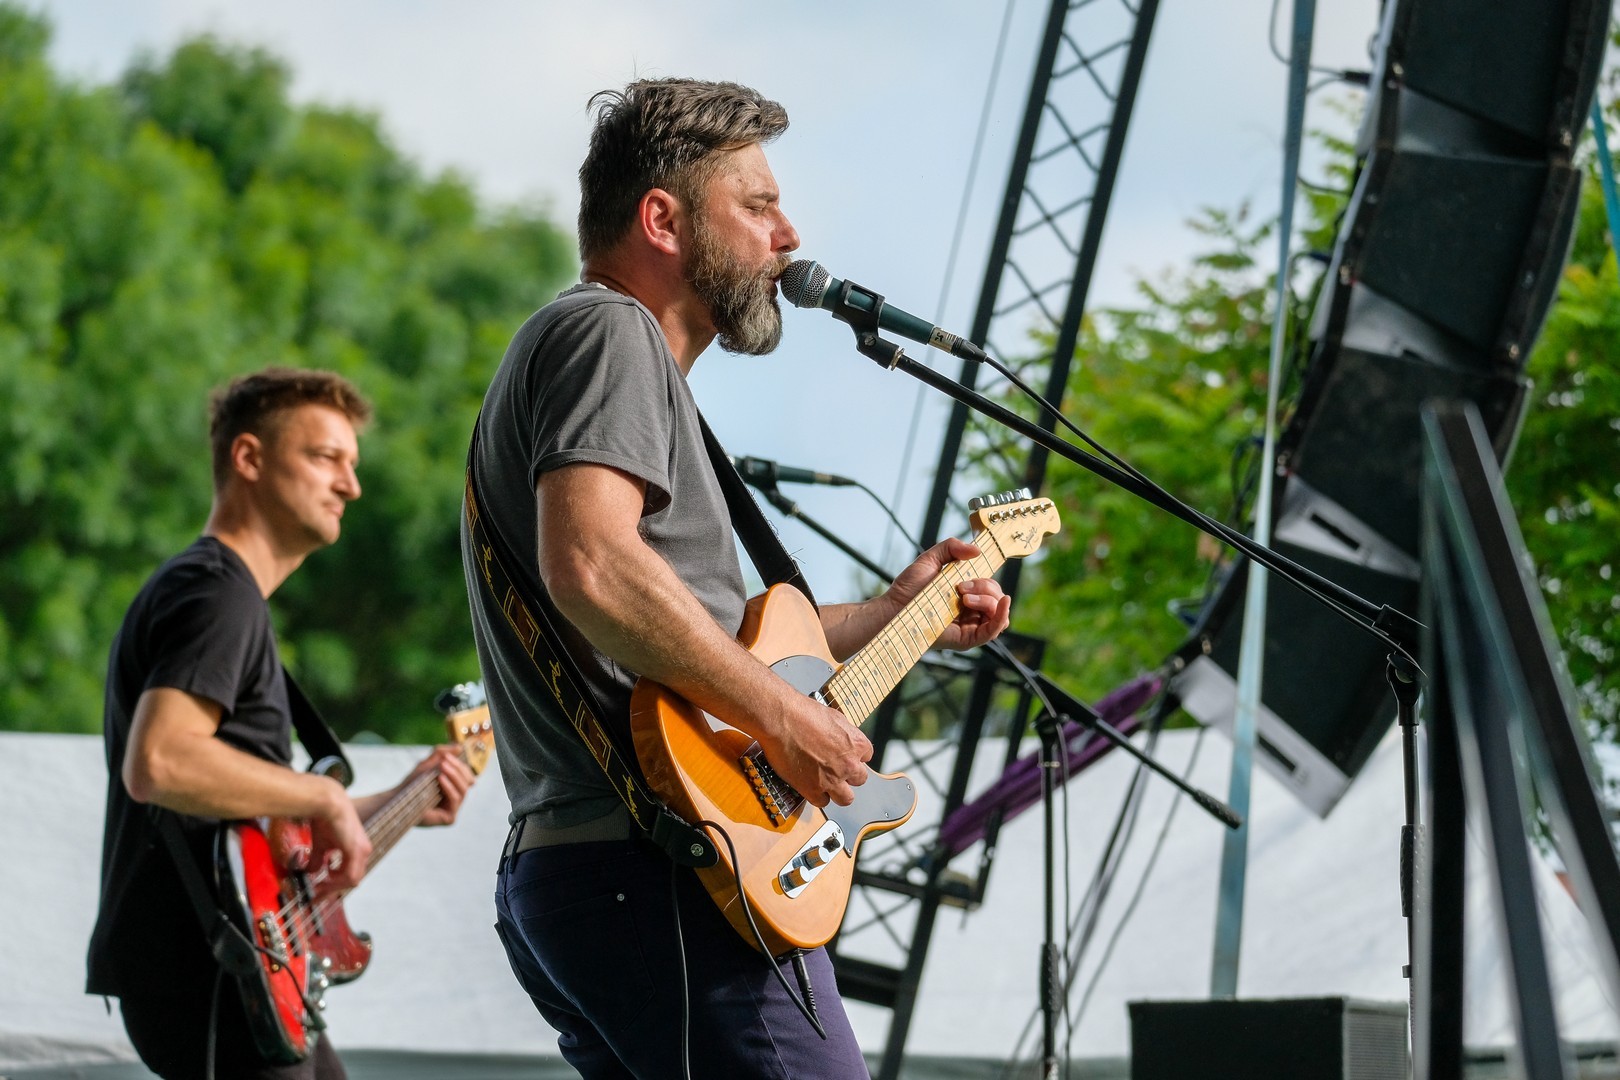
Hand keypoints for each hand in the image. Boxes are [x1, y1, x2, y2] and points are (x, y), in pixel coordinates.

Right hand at [310, 778, 370, 894]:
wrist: (327, 803)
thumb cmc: (325, 819)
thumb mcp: (321, 845)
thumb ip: (319, 860)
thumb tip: (312, 872)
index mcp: (358, 849)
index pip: (350, 874)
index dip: (335, 886)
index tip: (319, 892)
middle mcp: (364, 851)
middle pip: (352, 880)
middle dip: (333, 890)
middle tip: (317, 896)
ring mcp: (362, 851)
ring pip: (351, 880)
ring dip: (333, 886)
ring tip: (318, 887)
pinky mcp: (356, 850)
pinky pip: (349, 875)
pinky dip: (336, 881)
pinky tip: (325, 877)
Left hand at [413, 745, 474, 826]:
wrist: (397, 800)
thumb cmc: (412, 784)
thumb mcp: (427, 764)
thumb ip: (441, 754)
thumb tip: (459, 747)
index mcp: (454, 788)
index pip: (466, 775)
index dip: (459, 764)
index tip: (447, 755)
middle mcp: (456, 799)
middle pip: (467, 781)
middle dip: (457, 768)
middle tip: (444, 761)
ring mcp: (454, 810)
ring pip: (464, 789)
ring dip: (454, 775)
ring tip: (442, 767)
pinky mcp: (450, 819)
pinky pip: (455, 799)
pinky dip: (449, 787)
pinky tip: (440, 778)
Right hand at [756, 694, 872, 808]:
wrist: (781, 719)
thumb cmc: (803, 713)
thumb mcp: (834, 716)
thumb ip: (844, 733)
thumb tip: (844, 740)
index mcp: (856, 744)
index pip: (866, 757)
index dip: (853, 756)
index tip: (844, 756)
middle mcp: (848, 764)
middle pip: (859, 779)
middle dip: (848, 775)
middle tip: (836, 770)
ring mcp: (832, 779)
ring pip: (846, 798)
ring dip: (838, 792)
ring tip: (827, 784)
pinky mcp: (812, 789)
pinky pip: (822, 802)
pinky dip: (817, 796)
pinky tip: (811, 787)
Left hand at [889, 537, 1011, 651]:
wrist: (894, 606)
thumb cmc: (909, 587)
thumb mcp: (931, 559)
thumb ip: (952, 547)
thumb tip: (977, 551)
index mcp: (965, 594)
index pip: (991, 588)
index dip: (987, 580)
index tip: (975, 570)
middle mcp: (970, 611)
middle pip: (996, 598)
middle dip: (985, 587)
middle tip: (961, 587)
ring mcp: (969, 626)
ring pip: (998, 613)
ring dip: (989, 600)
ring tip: (965, 598)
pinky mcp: (966, 639)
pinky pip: (993, 631)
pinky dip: (1002, 616)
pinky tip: (1003, 603)